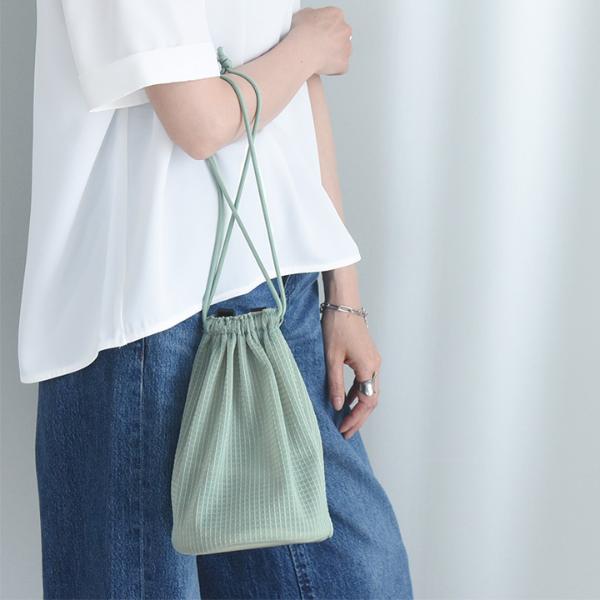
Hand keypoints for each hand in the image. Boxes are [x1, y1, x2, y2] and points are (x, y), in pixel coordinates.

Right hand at [290, 7, 352, 75]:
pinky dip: (333, 69)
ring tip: (319, 57)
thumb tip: (311, 21)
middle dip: (332, 41)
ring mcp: (347, 47)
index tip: (318, 35)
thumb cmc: (301, 33)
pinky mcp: (344, 63)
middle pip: (341, 35)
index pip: (335, 21)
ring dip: (333, 54)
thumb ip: (313, 16)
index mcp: (336, 15)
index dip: (326, 29)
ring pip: (343, 51)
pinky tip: (322, 66)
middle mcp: (345, 30)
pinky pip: (340, 67)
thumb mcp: (303, 15)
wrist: (303, 50)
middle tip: (319, 47)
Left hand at [321, 307, 381, 439]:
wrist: (344, 303)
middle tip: (346, 433)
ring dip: (359, 407)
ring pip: (370, 391)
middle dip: (359, 418)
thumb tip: (336, 406)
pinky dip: (357, 394)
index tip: (342, 429)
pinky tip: (345, 400)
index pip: (366, 401)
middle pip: (371, 400)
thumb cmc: (337, 326)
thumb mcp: (331, 357)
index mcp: (368, 367)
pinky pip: (365, 381)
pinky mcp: (367, 356)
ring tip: (346, 421)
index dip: (355, 418)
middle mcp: (375, 366)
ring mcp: (373, 361)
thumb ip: (335, 383)